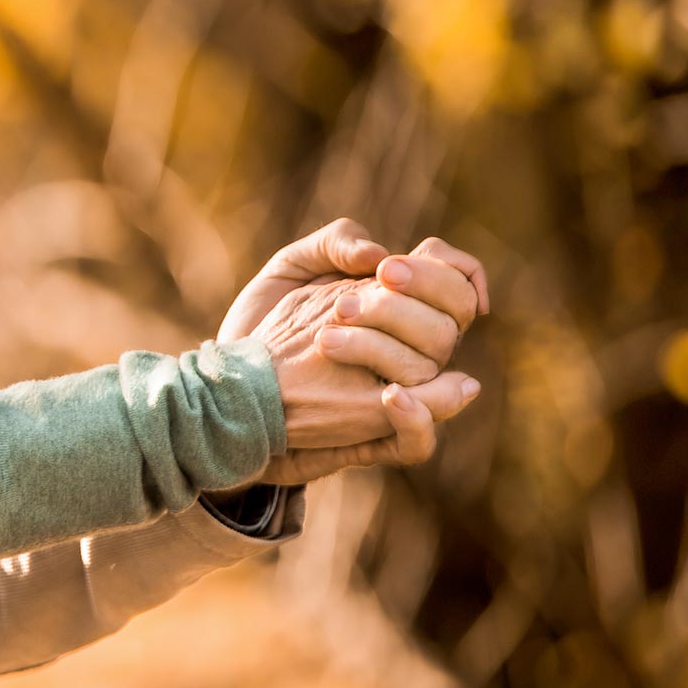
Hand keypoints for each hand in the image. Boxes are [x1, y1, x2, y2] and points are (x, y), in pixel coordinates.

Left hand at [218, 226, 490, 486]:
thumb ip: (336, 243)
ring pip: (435, 380)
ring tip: (328, 340)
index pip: (456, 285)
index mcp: (400, 307)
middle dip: (403, 310)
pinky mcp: (371, 439)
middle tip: (344, 305)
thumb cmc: (262, 322)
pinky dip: (414, 423)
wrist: (231, 387)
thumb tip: (380, 255)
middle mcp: (408, 353)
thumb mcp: (292, 269)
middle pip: (447, 330)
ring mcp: (395, 397)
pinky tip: (388, 395)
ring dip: (388, 354)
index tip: (387, 271)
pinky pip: (416, 444)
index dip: (437, 274)